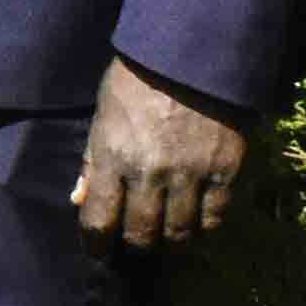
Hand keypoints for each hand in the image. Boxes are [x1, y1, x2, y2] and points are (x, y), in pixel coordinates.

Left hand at [74, 55, 248, 247]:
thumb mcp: (103, 113)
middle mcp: (149, 173)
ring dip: (171, 243)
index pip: (98, 220)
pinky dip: (205, 229)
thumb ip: (92, 159)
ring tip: (167, 241)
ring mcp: (189, 174)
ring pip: (179, 233)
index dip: (97, 244)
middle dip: (135, 247)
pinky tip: (197, 226)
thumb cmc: (138, 79)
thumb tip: (80, 199)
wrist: (194, 54)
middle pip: (141, 234)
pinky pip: (215, 217)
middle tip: (136, 246)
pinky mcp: (225, 172)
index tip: (98, 250)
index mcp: (112, 156)